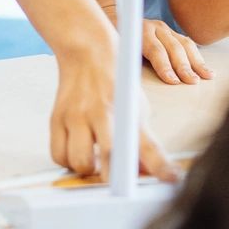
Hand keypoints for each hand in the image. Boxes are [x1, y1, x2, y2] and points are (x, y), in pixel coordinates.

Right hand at [49, 23, 173, 179]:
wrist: (86, 50)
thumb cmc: (115, 81)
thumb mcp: (137, 108)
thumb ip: (142, 142)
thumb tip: (146, 174)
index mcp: (129, 110)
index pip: (148, 146)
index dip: (160, 166)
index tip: (171, 178)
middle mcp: (103, 113)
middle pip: (110, 159)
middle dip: (116, 177)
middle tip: (118, 177)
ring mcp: (77, 115)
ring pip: (80, 162)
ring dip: (88, 169)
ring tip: (94, 161)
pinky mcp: (56, 117)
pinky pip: (59, 155)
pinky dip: (68, 161)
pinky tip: (77, 152)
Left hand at [99, 3, 212, 84]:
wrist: (114, 16)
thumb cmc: (114, 40)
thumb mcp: (115, 49)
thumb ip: (125, 61)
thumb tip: (130, 83)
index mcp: (139, 32)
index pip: (155, 51)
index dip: (164, 67)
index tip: (173, 82)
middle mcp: (154, 27)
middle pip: (173, 48)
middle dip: (184, 66)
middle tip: (193, 82)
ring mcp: (164, 28)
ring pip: (184, 44)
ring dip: (197, 62)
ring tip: (207, 76)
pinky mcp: (171, 31)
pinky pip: (187, 43)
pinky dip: (197, 57)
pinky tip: (205, 69)